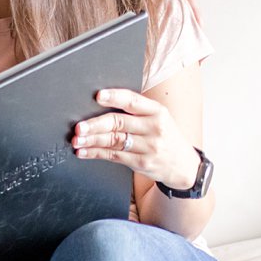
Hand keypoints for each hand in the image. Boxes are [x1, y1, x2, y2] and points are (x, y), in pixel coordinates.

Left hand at [71, 88, 199, 190]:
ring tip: (76, 139)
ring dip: (92, 140)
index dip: (114, 97)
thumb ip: (136, 109)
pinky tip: (83, 151)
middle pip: (120, 123)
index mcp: (157, 111)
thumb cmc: (165, 136)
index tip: (98, 96)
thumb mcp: (159, 117)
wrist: (184, 165)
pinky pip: (114, 156)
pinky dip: (95, 153)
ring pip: (114, 141)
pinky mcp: (142, 163)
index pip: (133, 101)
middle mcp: (154, 128)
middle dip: (95, 125)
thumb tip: (101, 101)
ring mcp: (149, 147)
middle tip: (79, 127)